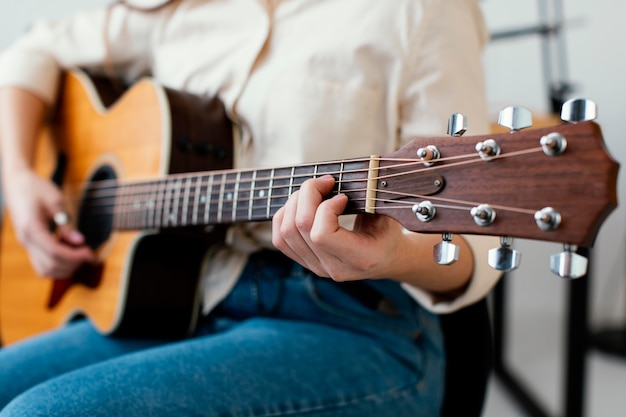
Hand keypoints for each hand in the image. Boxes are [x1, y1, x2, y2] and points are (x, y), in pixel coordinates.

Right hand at [3, 170, 93, 277]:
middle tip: (88, 254)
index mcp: (31, 228)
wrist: (17, 183)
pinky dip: (57, 263)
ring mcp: (25, 244)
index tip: (90, 254)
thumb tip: (80, 241)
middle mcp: (25, 240)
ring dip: (64, 267)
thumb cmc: (36, 188)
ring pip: (44, 269)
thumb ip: (66, 223)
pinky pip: (42, 263)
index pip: (54, 252)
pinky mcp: (28, 245)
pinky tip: (68, 250)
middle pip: (50, 265)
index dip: (74, 257)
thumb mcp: (55, 201)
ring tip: (79, 253)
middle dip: (72, 263)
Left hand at [272, 175, 405, 280]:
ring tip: (313, 191)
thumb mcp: (387, 214)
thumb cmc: (387, 231)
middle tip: (326, 182)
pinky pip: (281, 240)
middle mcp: (334, 268)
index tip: (342, 196)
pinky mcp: (306, 262)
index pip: (322, 234)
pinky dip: (284, 215)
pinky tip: (300, 204)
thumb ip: (369, 198)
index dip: (326, 207)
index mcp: (359, 258)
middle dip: (308, 195)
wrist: (385, 258)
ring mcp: (317, 267)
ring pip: (286, 232)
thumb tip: (347, 176)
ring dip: (294, 202)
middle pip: (300, 228)